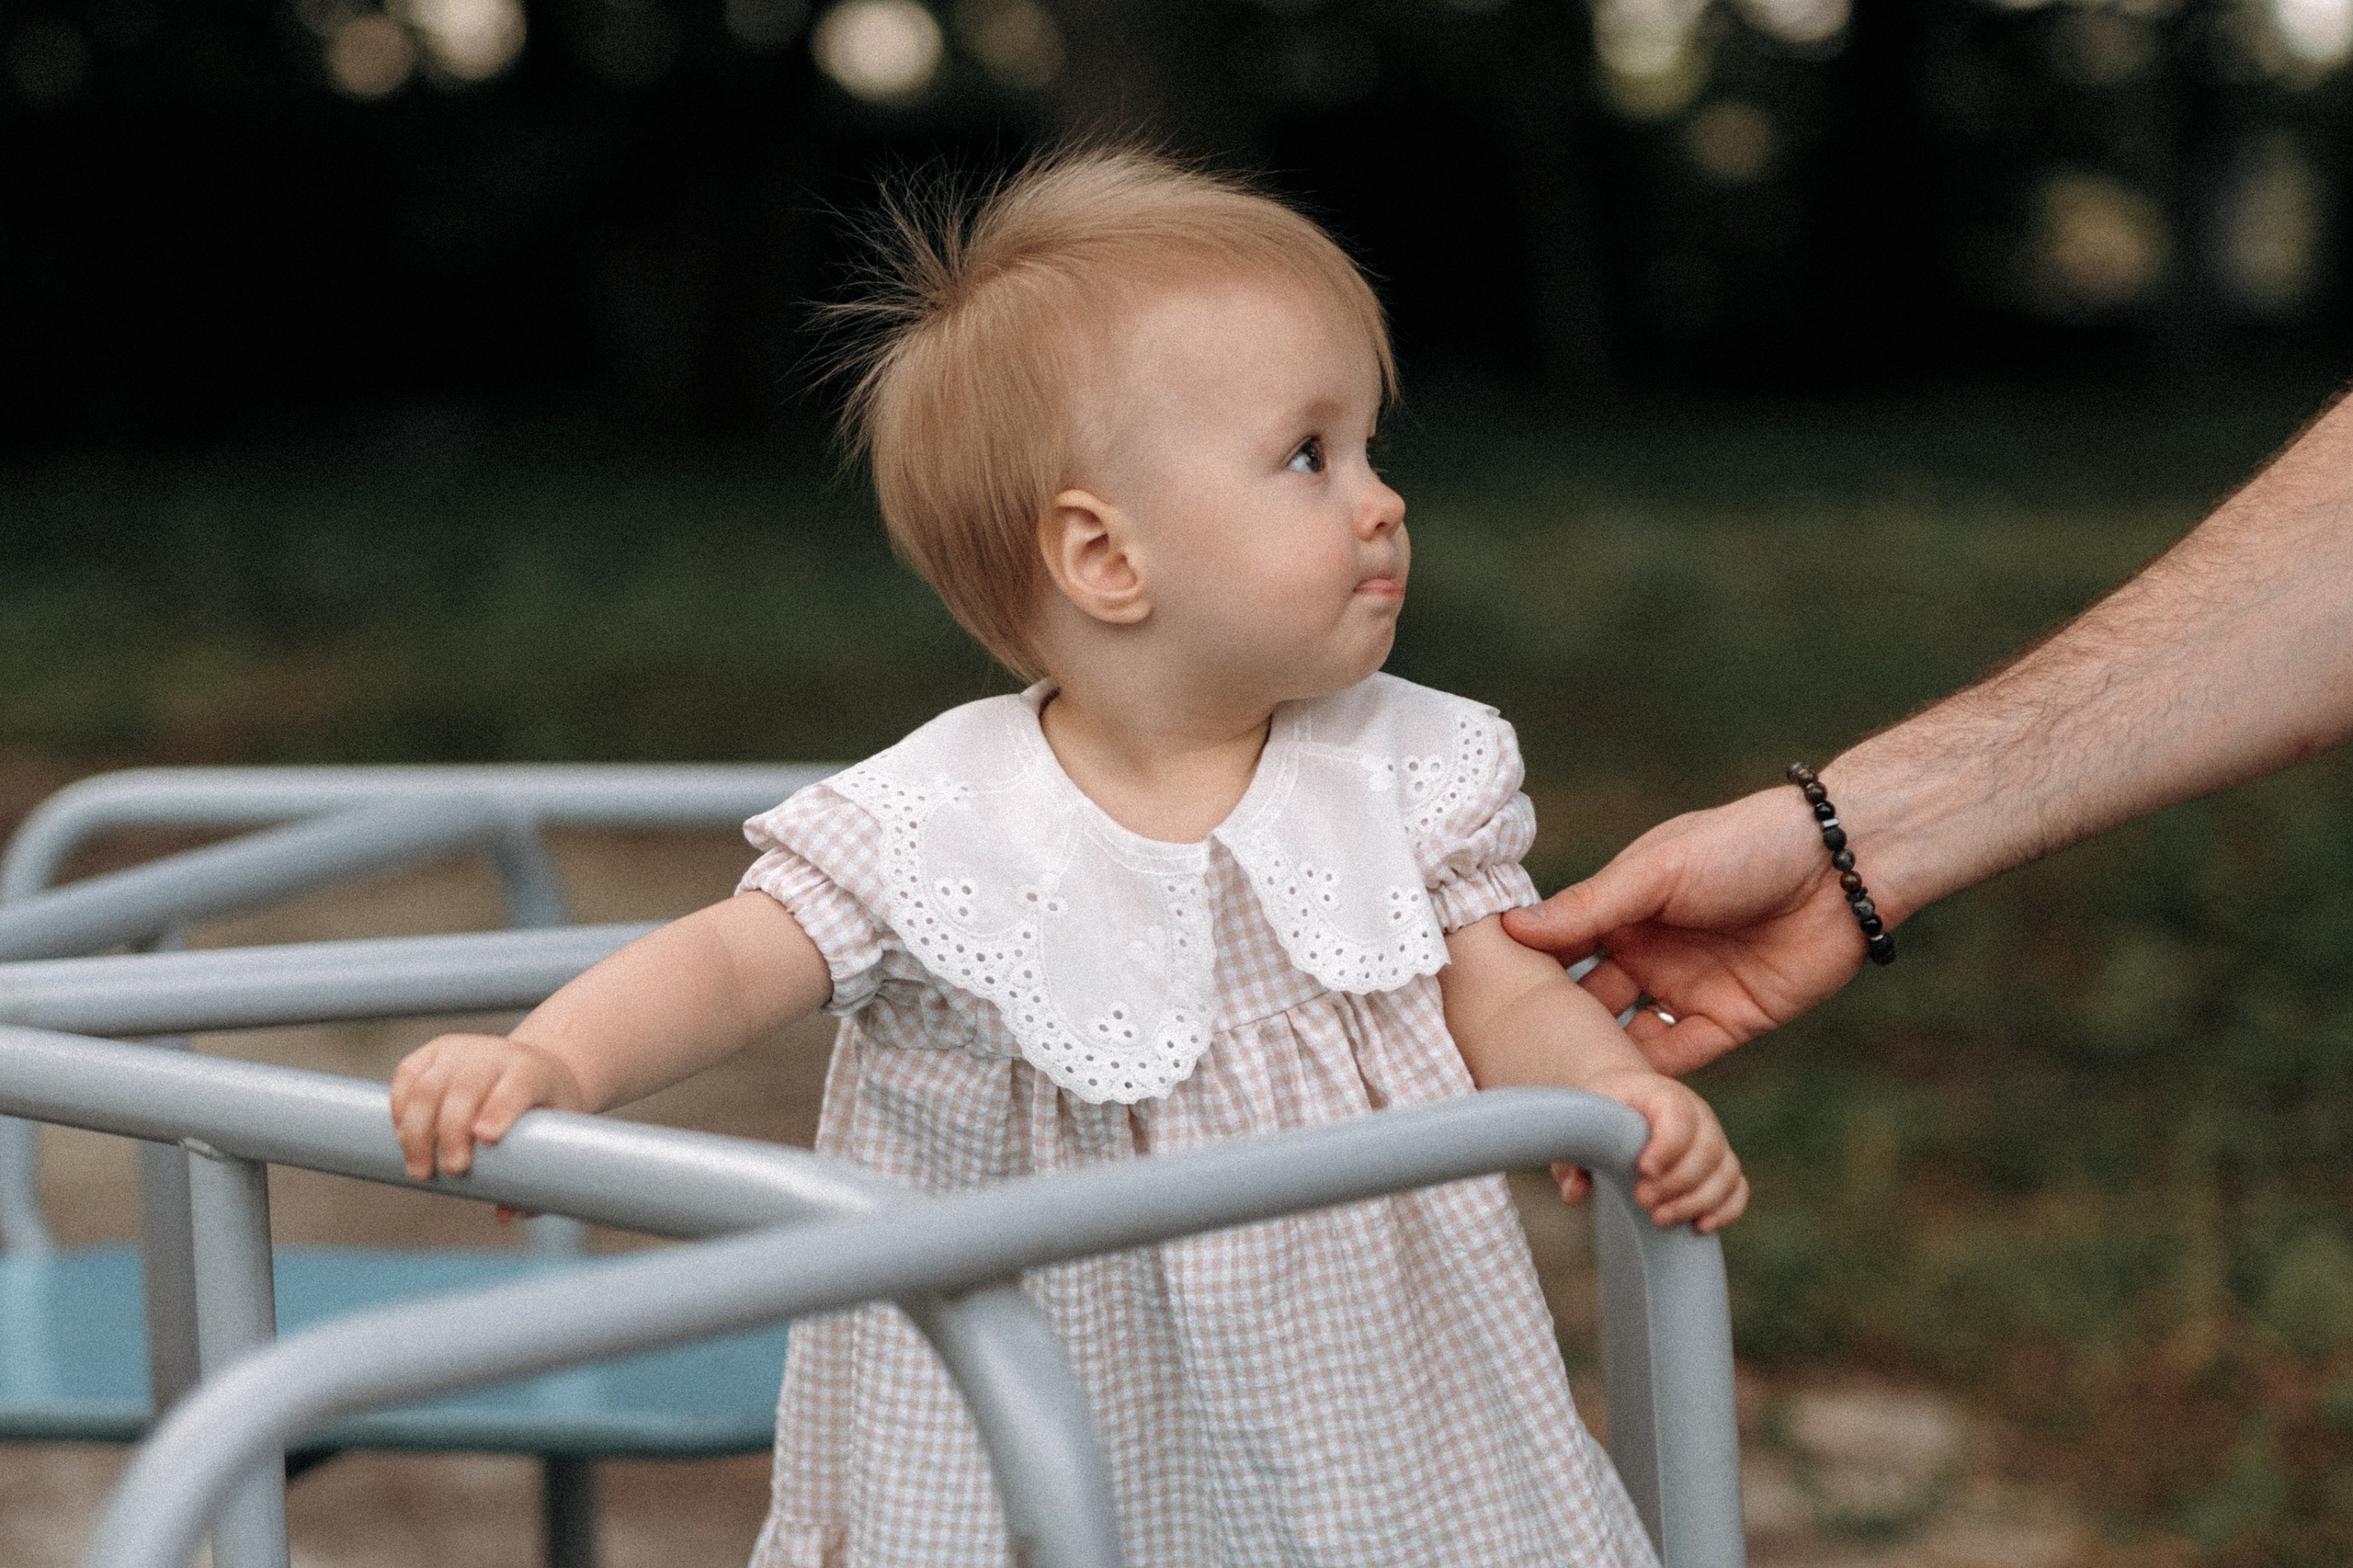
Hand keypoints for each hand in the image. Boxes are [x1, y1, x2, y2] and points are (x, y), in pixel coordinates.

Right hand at [390, 1033, 586, 1180]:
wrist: (535, 1069)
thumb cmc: (546, 1111)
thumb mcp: (556, 1137)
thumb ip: (537, 1177)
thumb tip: (505, 1213)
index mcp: (532, 1072)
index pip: (517, 1085)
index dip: (500, 1108)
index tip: (487, 1138)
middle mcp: (496, 1055)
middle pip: (467, 1086)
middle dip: (452, 1130)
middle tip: (452, 1171)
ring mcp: (462, 1050)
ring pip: (430, 1084)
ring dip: (417, 1129)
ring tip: (419, 1169)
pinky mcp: (434, 1052)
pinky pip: (407, 1075)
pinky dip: (399, 1106)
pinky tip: (402, 1136)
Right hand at [1502, 786, 1865, 1075]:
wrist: (1842, 866)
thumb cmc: (1744, 846)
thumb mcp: (1656, 872)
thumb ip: (1589, 907)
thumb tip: (1511, 928)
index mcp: (1623, 909)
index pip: (1560, 948)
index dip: (1525, 975)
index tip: (1477, 1007)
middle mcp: (1647, 952)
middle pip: (1587, 1002)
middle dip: (1554, 1031)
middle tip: (1507, 1064)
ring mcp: (1685, 989)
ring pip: (1627, 1038)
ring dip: (1599, 1062)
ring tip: (1555, 1091)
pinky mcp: (1728, 1021)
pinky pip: (1678, 1059)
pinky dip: (1649, 1080)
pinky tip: (1615, 1097)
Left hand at [1582, 1066, 1747, 1231]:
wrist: (1621, 1099)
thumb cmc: (1600, 1114)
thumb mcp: (1581, 1126)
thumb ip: (1572, 1157)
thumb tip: (1574, 1194)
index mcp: (1661, 1094)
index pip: (1679, 1114)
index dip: (1668, 1145)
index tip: (1643, 1170)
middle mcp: (1697, 1114)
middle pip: (1707, 1150)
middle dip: (1676, 1184)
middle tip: (1641, 1200)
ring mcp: (1713, 1139)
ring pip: (1725, 1172)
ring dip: (1696, 1202)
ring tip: (1659, 1218)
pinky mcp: (1720, 1165)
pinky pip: (1737, 1188)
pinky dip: (1725, 1209)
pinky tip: (1698, 1226)